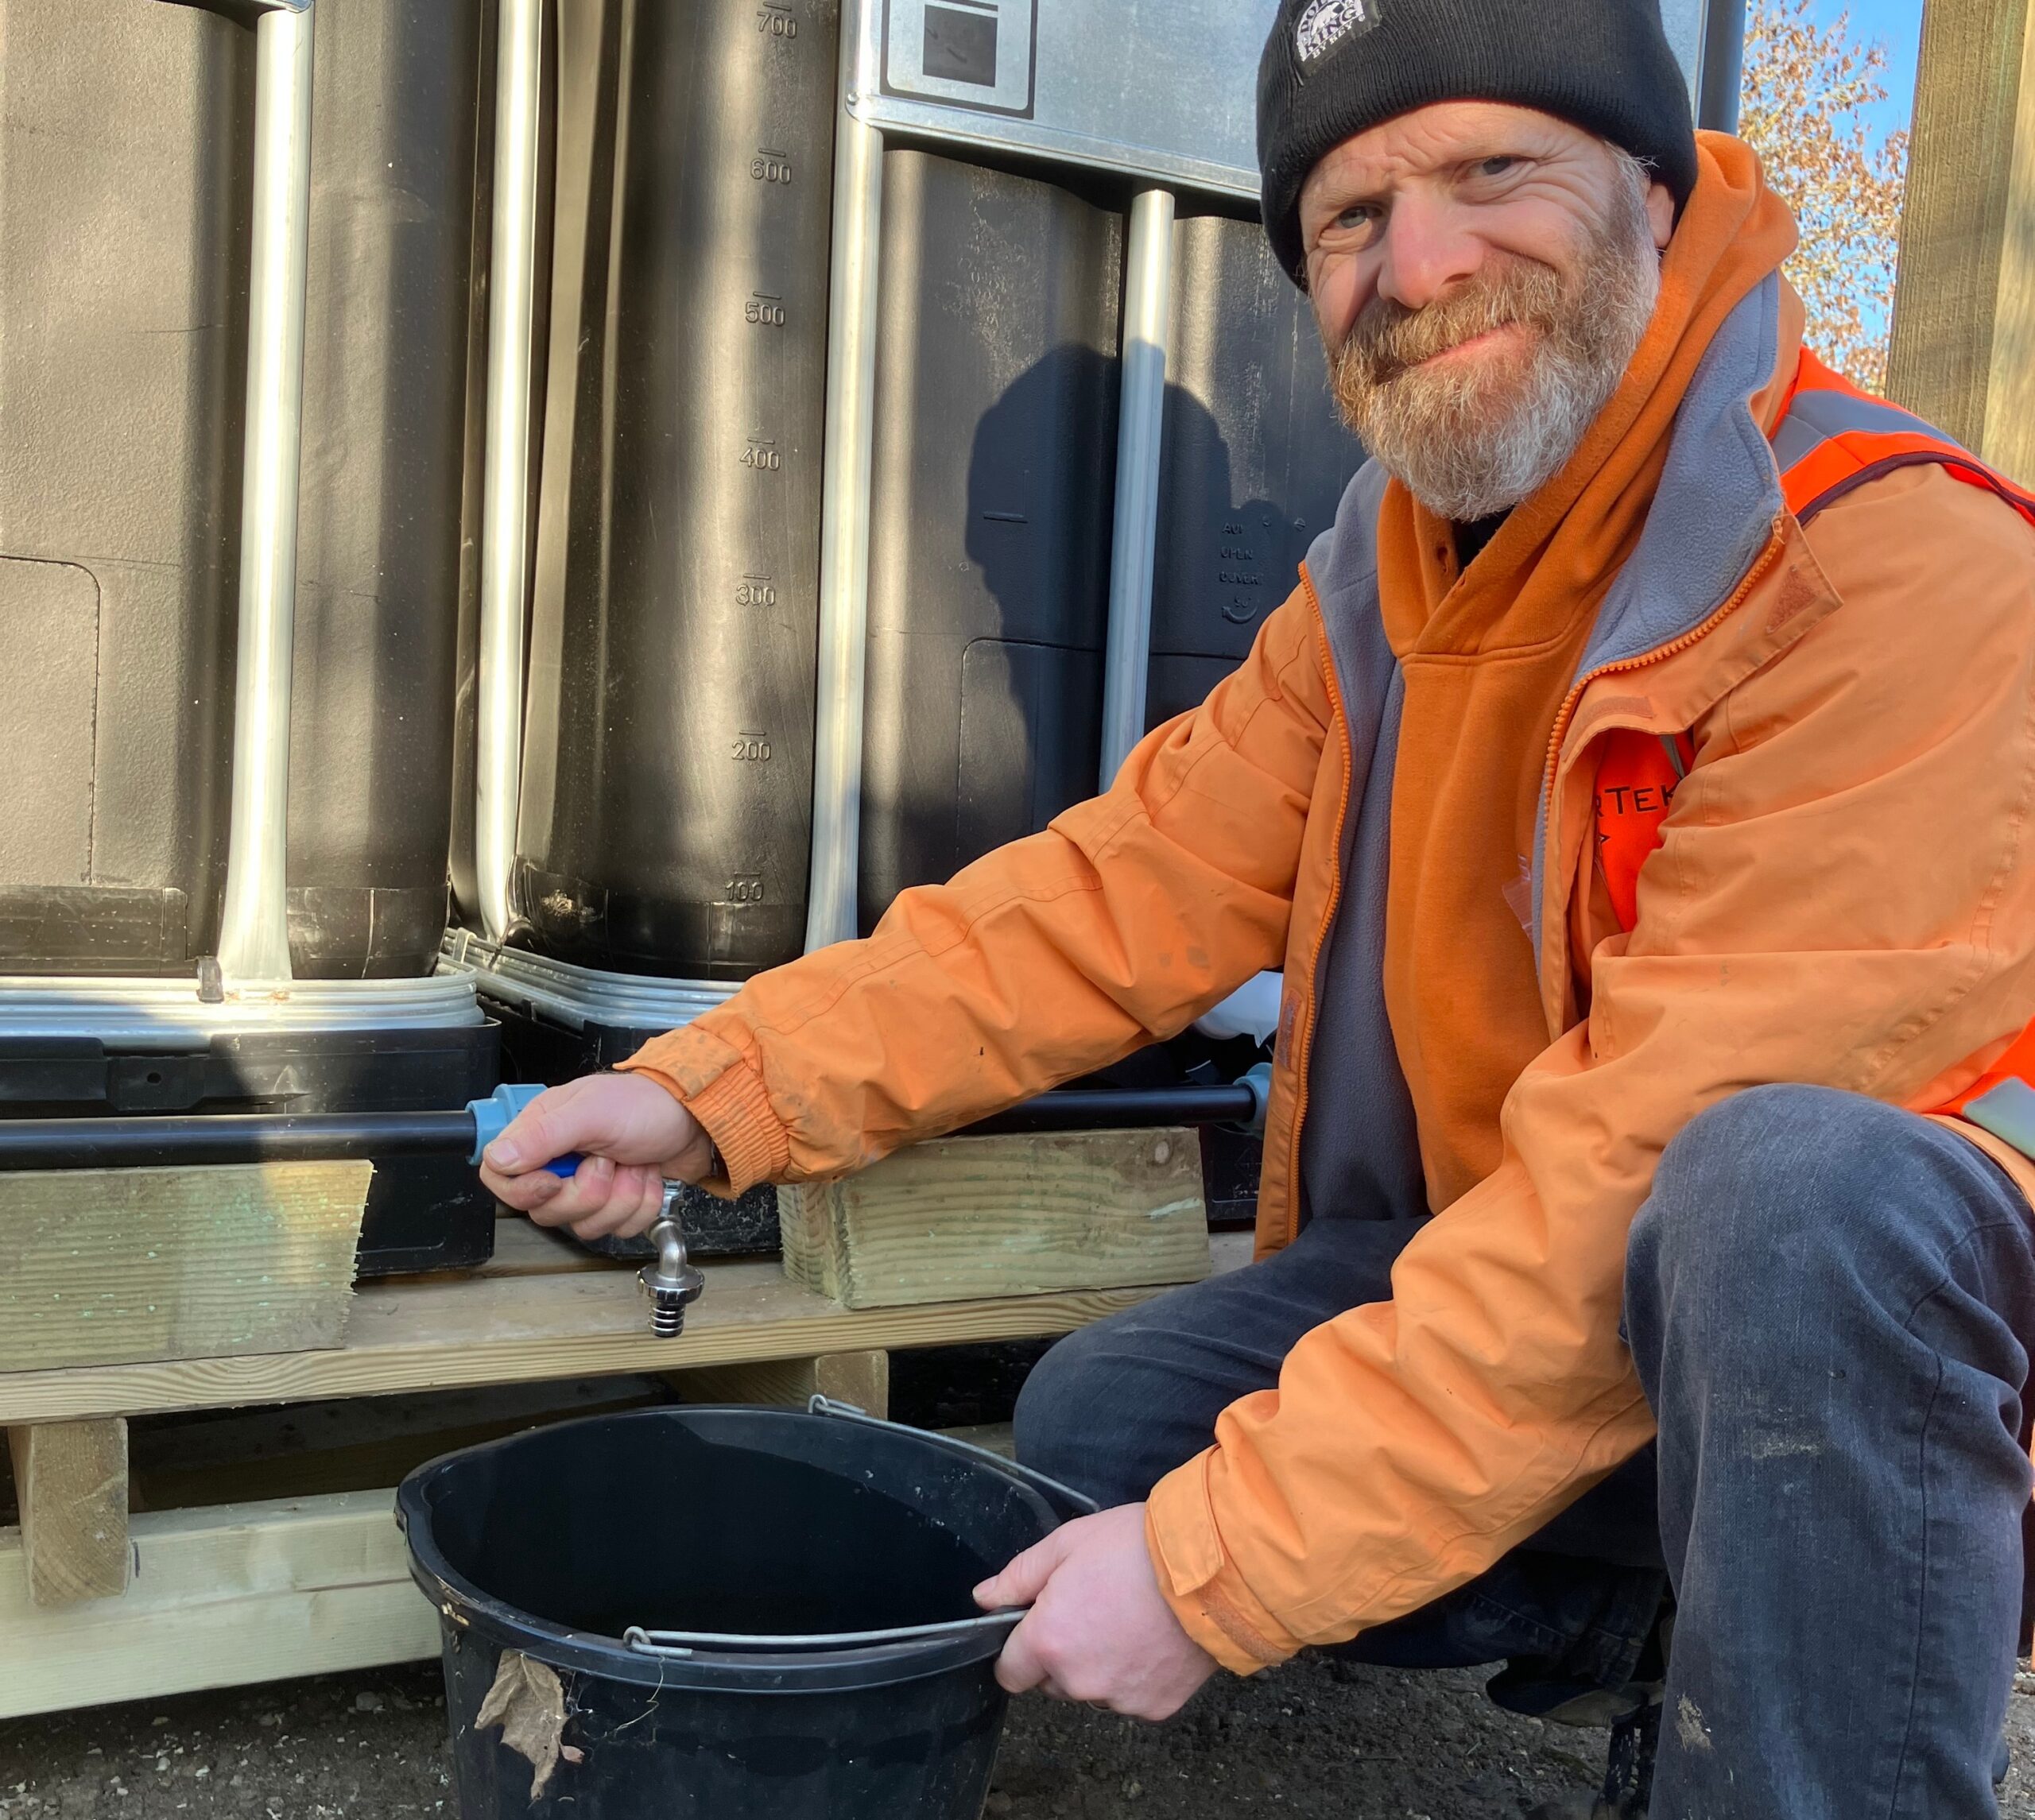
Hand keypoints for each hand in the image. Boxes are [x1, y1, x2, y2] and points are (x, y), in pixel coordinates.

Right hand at [477, 1073, 715, 1242]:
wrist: (697, 1119)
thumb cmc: (647, 1104)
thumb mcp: (592, 1112)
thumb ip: (543, 1136)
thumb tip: (499, 1158)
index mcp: (542, 1132)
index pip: (500, 1176)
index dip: (524, 1190)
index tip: (553, 1182)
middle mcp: (560, 1162)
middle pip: (545, 1211)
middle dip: (589, 1192)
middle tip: (609, 1160)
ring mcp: (588, 1186)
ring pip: (585, 1225)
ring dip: (621, 1197)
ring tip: (633, 1164)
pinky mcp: (615, 1203)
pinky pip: (617, 1229)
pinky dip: (641, 1205)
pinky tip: (647, 1177)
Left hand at [972, 1503, 1216, 1719]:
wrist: (1213, 1567)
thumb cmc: (1136, 1547)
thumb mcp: (1067, 1543)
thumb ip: (1019, 1576)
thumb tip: (985, 1598)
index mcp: (1049, 1642)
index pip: (1010, 1673)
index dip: (1019, 1649)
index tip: (1038, 1628)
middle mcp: (1079, 1681)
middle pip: (1052, 1681)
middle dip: (1063, 1653)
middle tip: (1093, 1609)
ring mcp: (1119, 1699)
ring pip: (1093, 1689)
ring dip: (1100, 1666)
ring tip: (1129, 1620)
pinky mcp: (1156, 1707)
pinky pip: (1132, 1697)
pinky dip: (1138, 1676)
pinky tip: (1154, 1639)